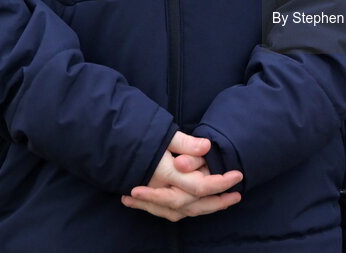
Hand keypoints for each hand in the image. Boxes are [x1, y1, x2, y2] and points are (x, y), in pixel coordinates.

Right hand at [121, 131, 242, 221]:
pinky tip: (191, 208)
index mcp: (167, 175)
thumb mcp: (163, 134)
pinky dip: (182, 212)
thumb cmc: (136, 135)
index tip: (238, 175)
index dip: (221, 183)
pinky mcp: (146, 196)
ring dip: (202, 209)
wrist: (107, 143)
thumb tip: (207, 147)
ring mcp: (152, 195)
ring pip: (181, 211)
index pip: (200, 186)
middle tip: (236, 196)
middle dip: (217, 203)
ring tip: (220, 204)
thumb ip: (185, 143)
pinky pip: (166, 212)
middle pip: (193, 205)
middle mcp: (160, 190)